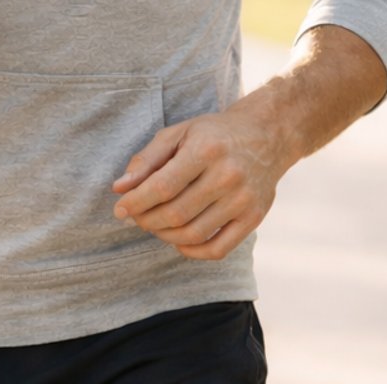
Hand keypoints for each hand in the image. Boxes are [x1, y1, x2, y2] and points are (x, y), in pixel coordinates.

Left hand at [110, 108, 290, 259]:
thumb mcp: (177, 134)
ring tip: (153, 225)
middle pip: (176, 213)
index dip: (136, 202)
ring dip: (165, 235)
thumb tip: (119, 188)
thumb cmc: (212, 134)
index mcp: (205, 151)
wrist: (266, 136)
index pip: (162, 187)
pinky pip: (220, 249)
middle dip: (147, 220)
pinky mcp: (254, 218)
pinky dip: (193, 252)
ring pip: (194, 233)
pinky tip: (177, 242)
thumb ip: (146, 160)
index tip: (119, 209)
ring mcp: (244, 200)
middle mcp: (228, 176)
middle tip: (135, 216)